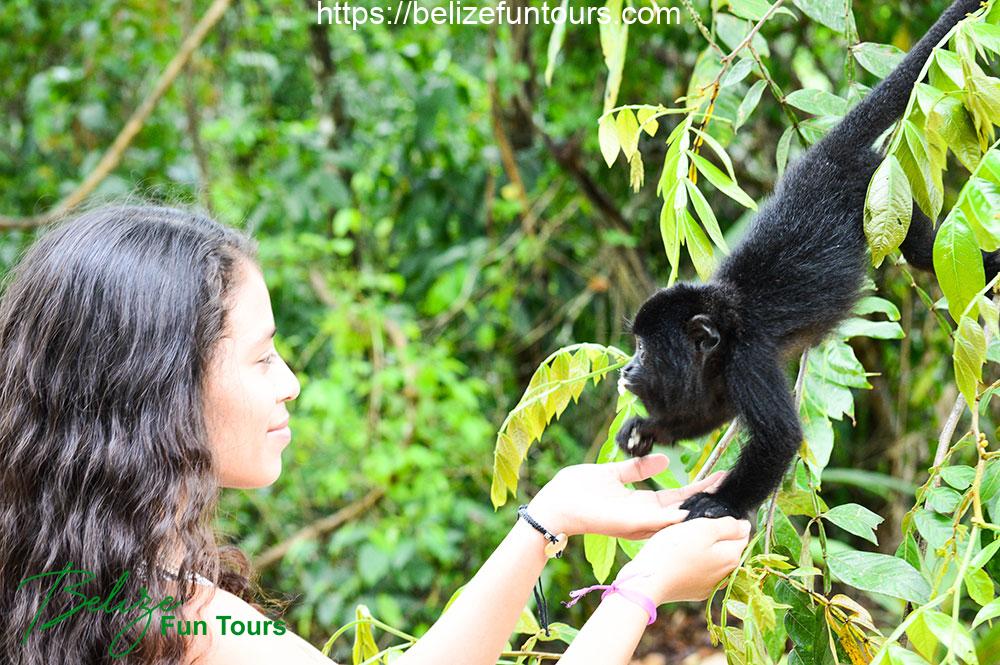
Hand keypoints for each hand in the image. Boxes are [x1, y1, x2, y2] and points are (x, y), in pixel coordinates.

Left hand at [526, 453, 726, 538]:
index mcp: (640, 503)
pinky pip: (658, 520)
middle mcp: (643, 516)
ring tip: (723, 495)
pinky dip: (676, 517)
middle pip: (683, 507)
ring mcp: (637, 522)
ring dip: (698, 507)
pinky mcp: (628, 523)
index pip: (676, 496)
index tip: (719, 477)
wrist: (555, 504)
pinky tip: (696, 509)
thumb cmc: (577, 489)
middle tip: (731, 484)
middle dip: (707, 496)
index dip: (698, 487)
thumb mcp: (613, 473)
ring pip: (675, 517)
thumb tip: (663, 459)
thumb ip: (637, 468)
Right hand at [615, 517, 750, 604]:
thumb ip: (728, 526)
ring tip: (685, 541)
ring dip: (706, 550)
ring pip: (715, 560)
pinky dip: (696, 563)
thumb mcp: (703, 528)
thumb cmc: (673, 551)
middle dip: (717, 536)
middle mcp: (726, 574)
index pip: (743, 534)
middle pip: (729, 547)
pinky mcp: (696, 591)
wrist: (648, 582)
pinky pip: (702, 571)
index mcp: (732, 557)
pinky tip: (681, 558)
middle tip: (694, 527)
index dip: (728, 521)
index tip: (708, 518)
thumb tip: (746, 525)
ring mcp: (711, 585)